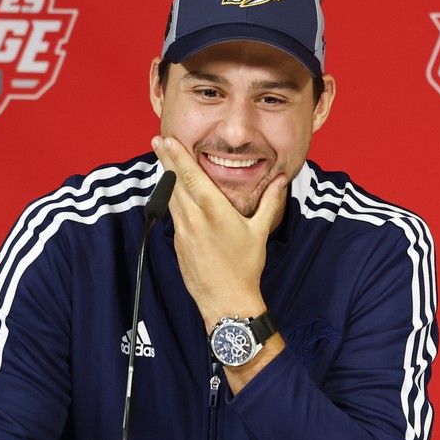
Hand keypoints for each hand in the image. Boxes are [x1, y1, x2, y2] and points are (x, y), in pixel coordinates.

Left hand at [150, 136, 287, 328]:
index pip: (191, 176)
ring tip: (161, 159)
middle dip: (165, 159)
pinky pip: (173, 213)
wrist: (226, 299)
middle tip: (157, 139)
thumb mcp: (261, 231)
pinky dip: (170, 197)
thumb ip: (270, 202)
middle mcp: (194, 219)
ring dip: (165, 176)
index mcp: (214, 212)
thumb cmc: (245, 267)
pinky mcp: (178, 242)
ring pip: (170, 196)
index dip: (178, 155)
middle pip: (174, 182)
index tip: (168, 139)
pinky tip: (172, 192)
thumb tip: (282, 180)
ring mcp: (182, 231)